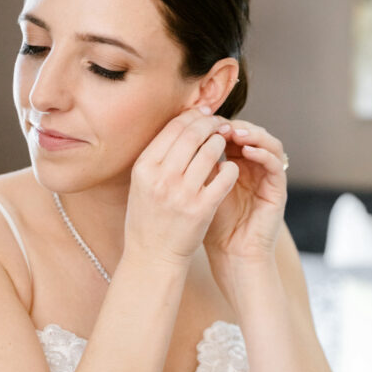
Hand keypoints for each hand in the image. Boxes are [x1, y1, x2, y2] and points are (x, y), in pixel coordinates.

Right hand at [124, 108, 239, 264]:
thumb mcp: (141, 184)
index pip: (173, 128)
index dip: (193, 116)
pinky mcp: (202, 208)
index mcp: (144, 168)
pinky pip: (225, 176)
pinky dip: (230, 168)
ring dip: (221, 143)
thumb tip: (181, 125)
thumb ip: (157, 157)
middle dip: (210, 124)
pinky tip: (229, 169)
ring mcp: (182, 193)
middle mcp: (161, 178)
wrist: (152, 257)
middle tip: (220, 124)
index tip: (204, 114)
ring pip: (211, 151)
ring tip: (223, 145)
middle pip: (193, 134)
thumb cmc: (147, 218)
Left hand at [203, 118, 287, 264]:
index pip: (232, 134)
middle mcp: (255, 168)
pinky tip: (247, 151)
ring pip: (268, 142)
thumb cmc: (212, 226)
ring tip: (233, 132)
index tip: (202, 122)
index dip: (218, 125)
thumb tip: (184, 135)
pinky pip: (276, 164)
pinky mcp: (278, 189)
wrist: (231, 255)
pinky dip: (263, 153)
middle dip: (234, 125)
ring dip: (252, 133)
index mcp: (236, 165)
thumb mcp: (201, 189)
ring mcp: (268, 177)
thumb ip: (199, 165)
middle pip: (251, 133)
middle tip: (218, 123)